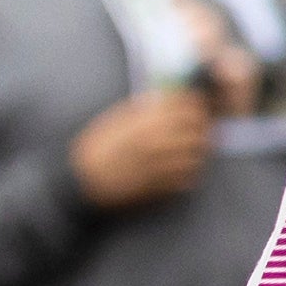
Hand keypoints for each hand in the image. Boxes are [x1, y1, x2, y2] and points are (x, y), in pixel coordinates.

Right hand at [69, 86, 216, 207]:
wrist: (84, 181)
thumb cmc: (98, 146)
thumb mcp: (119, 117)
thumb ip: (147, 108)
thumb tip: (170, 99)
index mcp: (149, 120)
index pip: (189, 105)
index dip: (194, 104)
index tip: (194, 106)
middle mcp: (161, 141)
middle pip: (199, 128)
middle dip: (200, 125)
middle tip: (196, 126)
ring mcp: (164, 165)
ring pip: (199, 153)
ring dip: (197, 148)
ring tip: (189, 147)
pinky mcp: (163, 186)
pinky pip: (190, 176)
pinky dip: (189, 170)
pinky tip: (180, 166)